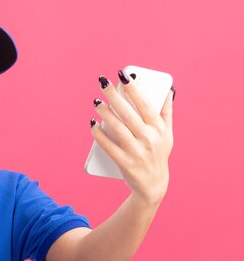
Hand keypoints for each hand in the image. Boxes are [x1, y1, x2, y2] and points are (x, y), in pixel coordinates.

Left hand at [90, 69, 174, 205]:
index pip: (145, 104)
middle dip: (114, 96)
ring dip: (104, 113)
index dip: (134, 89)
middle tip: (103, 83)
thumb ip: (166, 113)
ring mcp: (136, 152)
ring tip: (96, 102)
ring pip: (117, 128)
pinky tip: (92, 125)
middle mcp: (149, 139)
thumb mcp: (167, 135)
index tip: (123, 75)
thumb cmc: (159, 155)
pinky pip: (108, 146)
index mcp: (159, 129)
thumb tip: (167, 91)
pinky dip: (99, 135)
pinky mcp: (124, 163)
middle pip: (128, 113)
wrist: (153, 185)